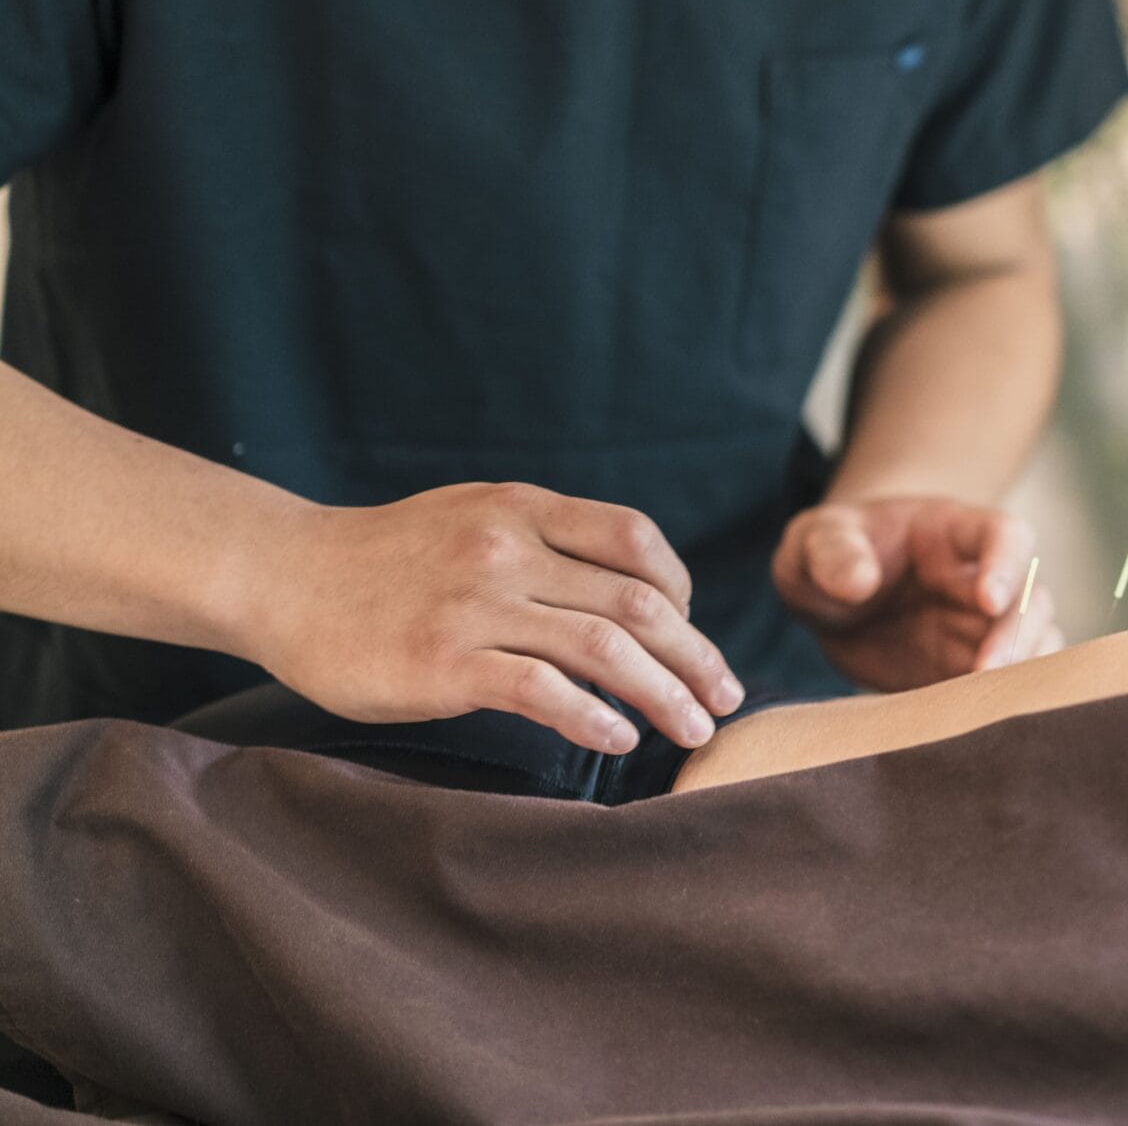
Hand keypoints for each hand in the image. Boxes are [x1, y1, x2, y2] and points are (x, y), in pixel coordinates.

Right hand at [245, 483, 742, 753]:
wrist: (280, 576)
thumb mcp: (472, 518)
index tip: (692, 636)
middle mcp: (508, 548)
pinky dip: (592, 717)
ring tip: (694, 729)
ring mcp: (476, 604)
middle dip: (695, 656)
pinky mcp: (443, 661)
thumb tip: (626, 592)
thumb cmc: (384, 559)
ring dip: (663, 694)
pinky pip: (541, 690)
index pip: (636, 539)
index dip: (683, 590)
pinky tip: (617, 740)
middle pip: (637, 601)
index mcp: (523, 509)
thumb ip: (544, 543)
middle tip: (726, 698)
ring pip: (604, 648)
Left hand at [770, 496, 1060, 690]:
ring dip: (1021, 675)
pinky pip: (1004, 689)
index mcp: (952, 532)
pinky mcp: (968, 672)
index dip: (1007, 564)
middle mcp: (981, 579)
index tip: (989, 599)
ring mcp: (981, 628)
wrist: (832, 596)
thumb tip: (859, 584)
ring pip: (1033, 647)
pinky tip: (971, 727)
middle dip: (1017, 636)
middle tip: (985, 673)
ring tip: (985, 707)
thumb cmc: (830, 553)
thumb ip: (833, 553)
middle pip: (1031, 600)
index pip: (1005, 535)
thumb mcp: (814, 541)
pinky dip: (997, 707)